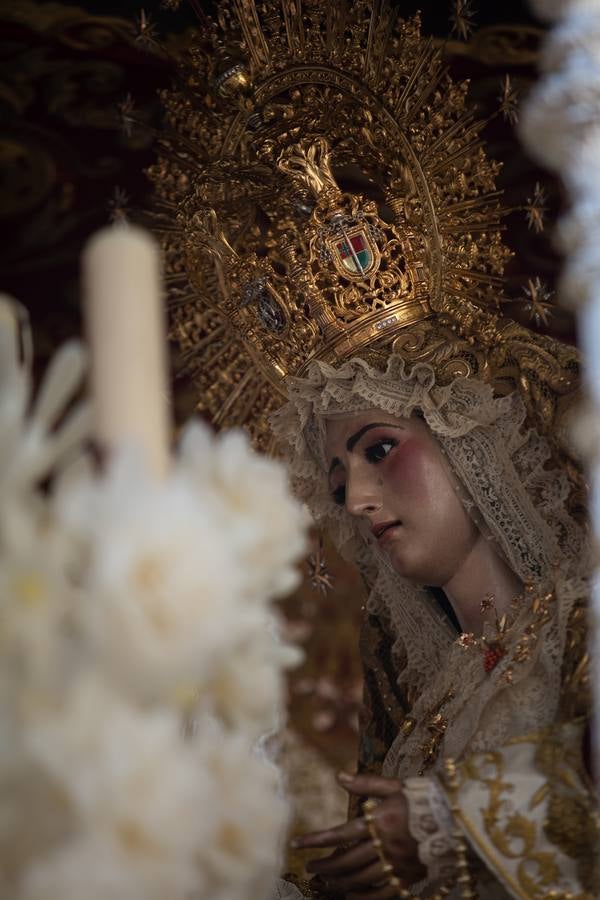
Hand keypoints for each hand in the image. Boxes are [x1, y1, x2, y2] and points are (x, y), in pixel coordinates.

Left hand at [291, 772, 424, 898]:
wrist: (457, 821)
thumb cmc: (424, 798)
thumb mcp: (394, 786)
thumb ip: (366, 783)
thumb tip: (340, 776)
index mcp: (379, 821)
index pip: (340, 833)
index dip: (316, 840)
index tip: (297, 843)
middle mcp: (385, 846)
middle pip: (347, 861)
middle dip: (325, 865)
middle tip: (310, 867)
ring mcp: (396, 864)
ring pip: (361, 879)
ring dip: (339, 882)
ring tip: (324, 881)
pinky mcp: (408, 877)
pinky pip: (382, 893)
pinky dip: (364, 897)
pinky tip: (351, 896)